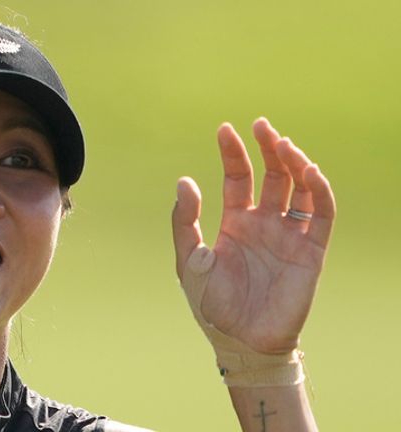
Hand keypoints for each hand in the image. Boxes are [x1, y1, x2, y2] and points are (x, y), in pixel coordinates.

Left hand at [172, 118, 335, 353]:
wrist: (239, 341)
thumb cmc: (211, 304)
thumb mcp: (188, 259)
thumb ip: (184, 221)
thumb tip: (184, 180)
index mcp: (235, 222)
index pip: (239, 177)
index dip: (234, 154)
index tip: (225, 129)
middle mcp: (263, 223)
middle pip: (273, 175)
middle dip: (268, 148)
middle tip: (261, 125)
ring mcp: (288, 235)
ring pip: (299, 188)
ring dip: (295, 163)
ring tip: (282, 142)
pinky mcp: (310, 251)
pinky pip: (321, 215)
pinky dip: (319, 191)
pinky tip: (308, 170)